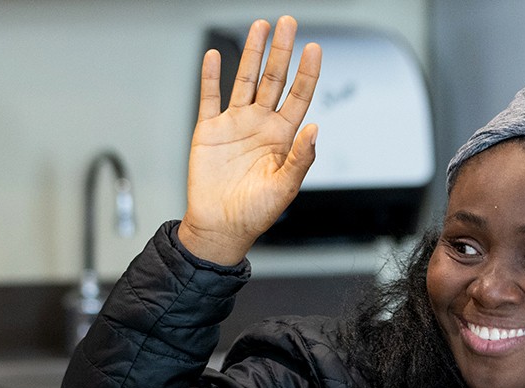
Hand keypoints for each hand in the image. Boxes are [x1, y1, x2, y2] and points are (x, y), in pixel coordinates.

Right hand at [178, 15, 321, 264]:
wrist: (219, 228)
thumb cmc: (255, 214)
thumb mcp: (285, 188)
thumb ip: (301, 158)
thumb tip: (315, 128)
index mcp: (282, 138)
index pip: (299, 97)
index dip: (307, 72)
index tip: (314, 48)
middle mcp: (260, 125)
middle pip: (274, 80)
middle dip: (281, 51)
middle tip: (288, 23)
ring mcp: (235, 125)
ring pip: (245, 81)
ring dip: (252, 54)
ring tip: (260, 27)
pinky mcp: (209, 130)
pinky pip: (210, 98)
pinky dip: (211, 76)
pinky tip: (215, 55)